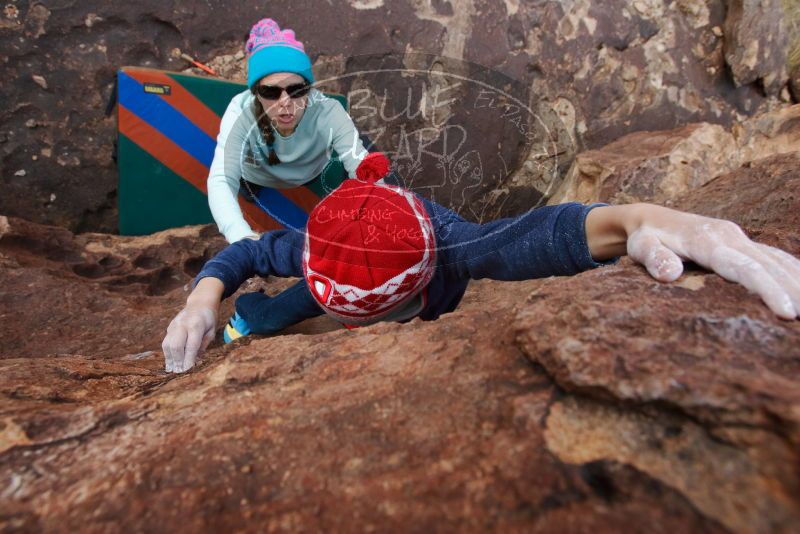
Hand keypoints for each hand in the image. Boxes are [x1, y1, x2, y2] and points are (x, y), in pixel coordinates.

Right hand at [162, 305, 216, 372]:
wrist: (200, 303)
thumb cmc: (209, 318)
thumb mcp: (212, 330)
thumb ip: (204, 344)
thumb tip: (196, 360)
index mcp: (196, 324)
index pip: (191, 345)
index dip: (189, 358)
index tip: (188, 369)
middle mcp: (182, 324)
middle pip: (176, 345)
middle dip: (177, 360)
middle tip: (179, 372)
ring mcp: (174, 325)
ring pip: (168, 344)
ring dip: (169, 358)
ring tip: (171, 370)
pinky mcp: (169, 327)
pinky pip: (166, 342)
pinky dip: (167, 353)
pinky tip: (169, 362)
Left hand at [626, 207, 799, 319]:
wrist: (650, 218)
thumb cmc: (645, 239)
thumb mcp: (640, 248)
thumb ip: (653, 259)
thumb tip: (670, 274)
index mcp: (707, 241)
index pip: (745, 268)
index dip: (767, 290)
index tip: (786, 313)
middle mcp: (729, 236)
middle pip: (769, 265)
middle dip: (791, 291)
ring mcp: (738, 237)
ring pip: (776, 260)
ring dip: (797, 281)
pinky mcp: (741, 241)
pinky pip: (773, 256)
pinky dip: (792, 270)